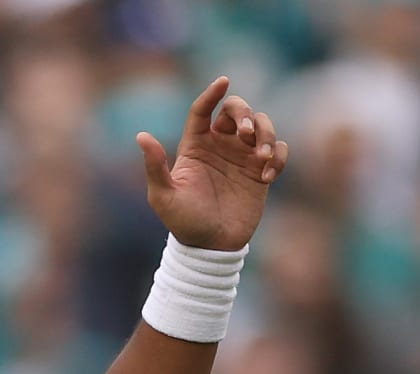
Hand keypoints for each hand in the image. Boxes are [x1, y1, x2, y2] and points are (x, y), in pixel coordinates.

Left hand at [136, 78, 288, 251]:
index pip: (203, 110)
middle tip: (246, 133)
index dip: (212, 93)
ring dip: (266, 133)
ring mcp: (242, 157)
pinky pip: (278, 150)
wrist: (210, 247)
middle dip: (245, 113)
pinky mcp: (261, 171)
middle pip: (237, 110)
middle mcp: (220, 145)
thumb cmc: (183, 222)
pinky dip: (278, 156)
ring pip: (262, 125)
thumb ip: (155, 166)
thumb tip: (141, 136)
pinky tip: (267, 176)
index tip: (223, 81)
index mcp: (195, 145)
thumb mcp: (164, 196)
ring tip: (261, 157)